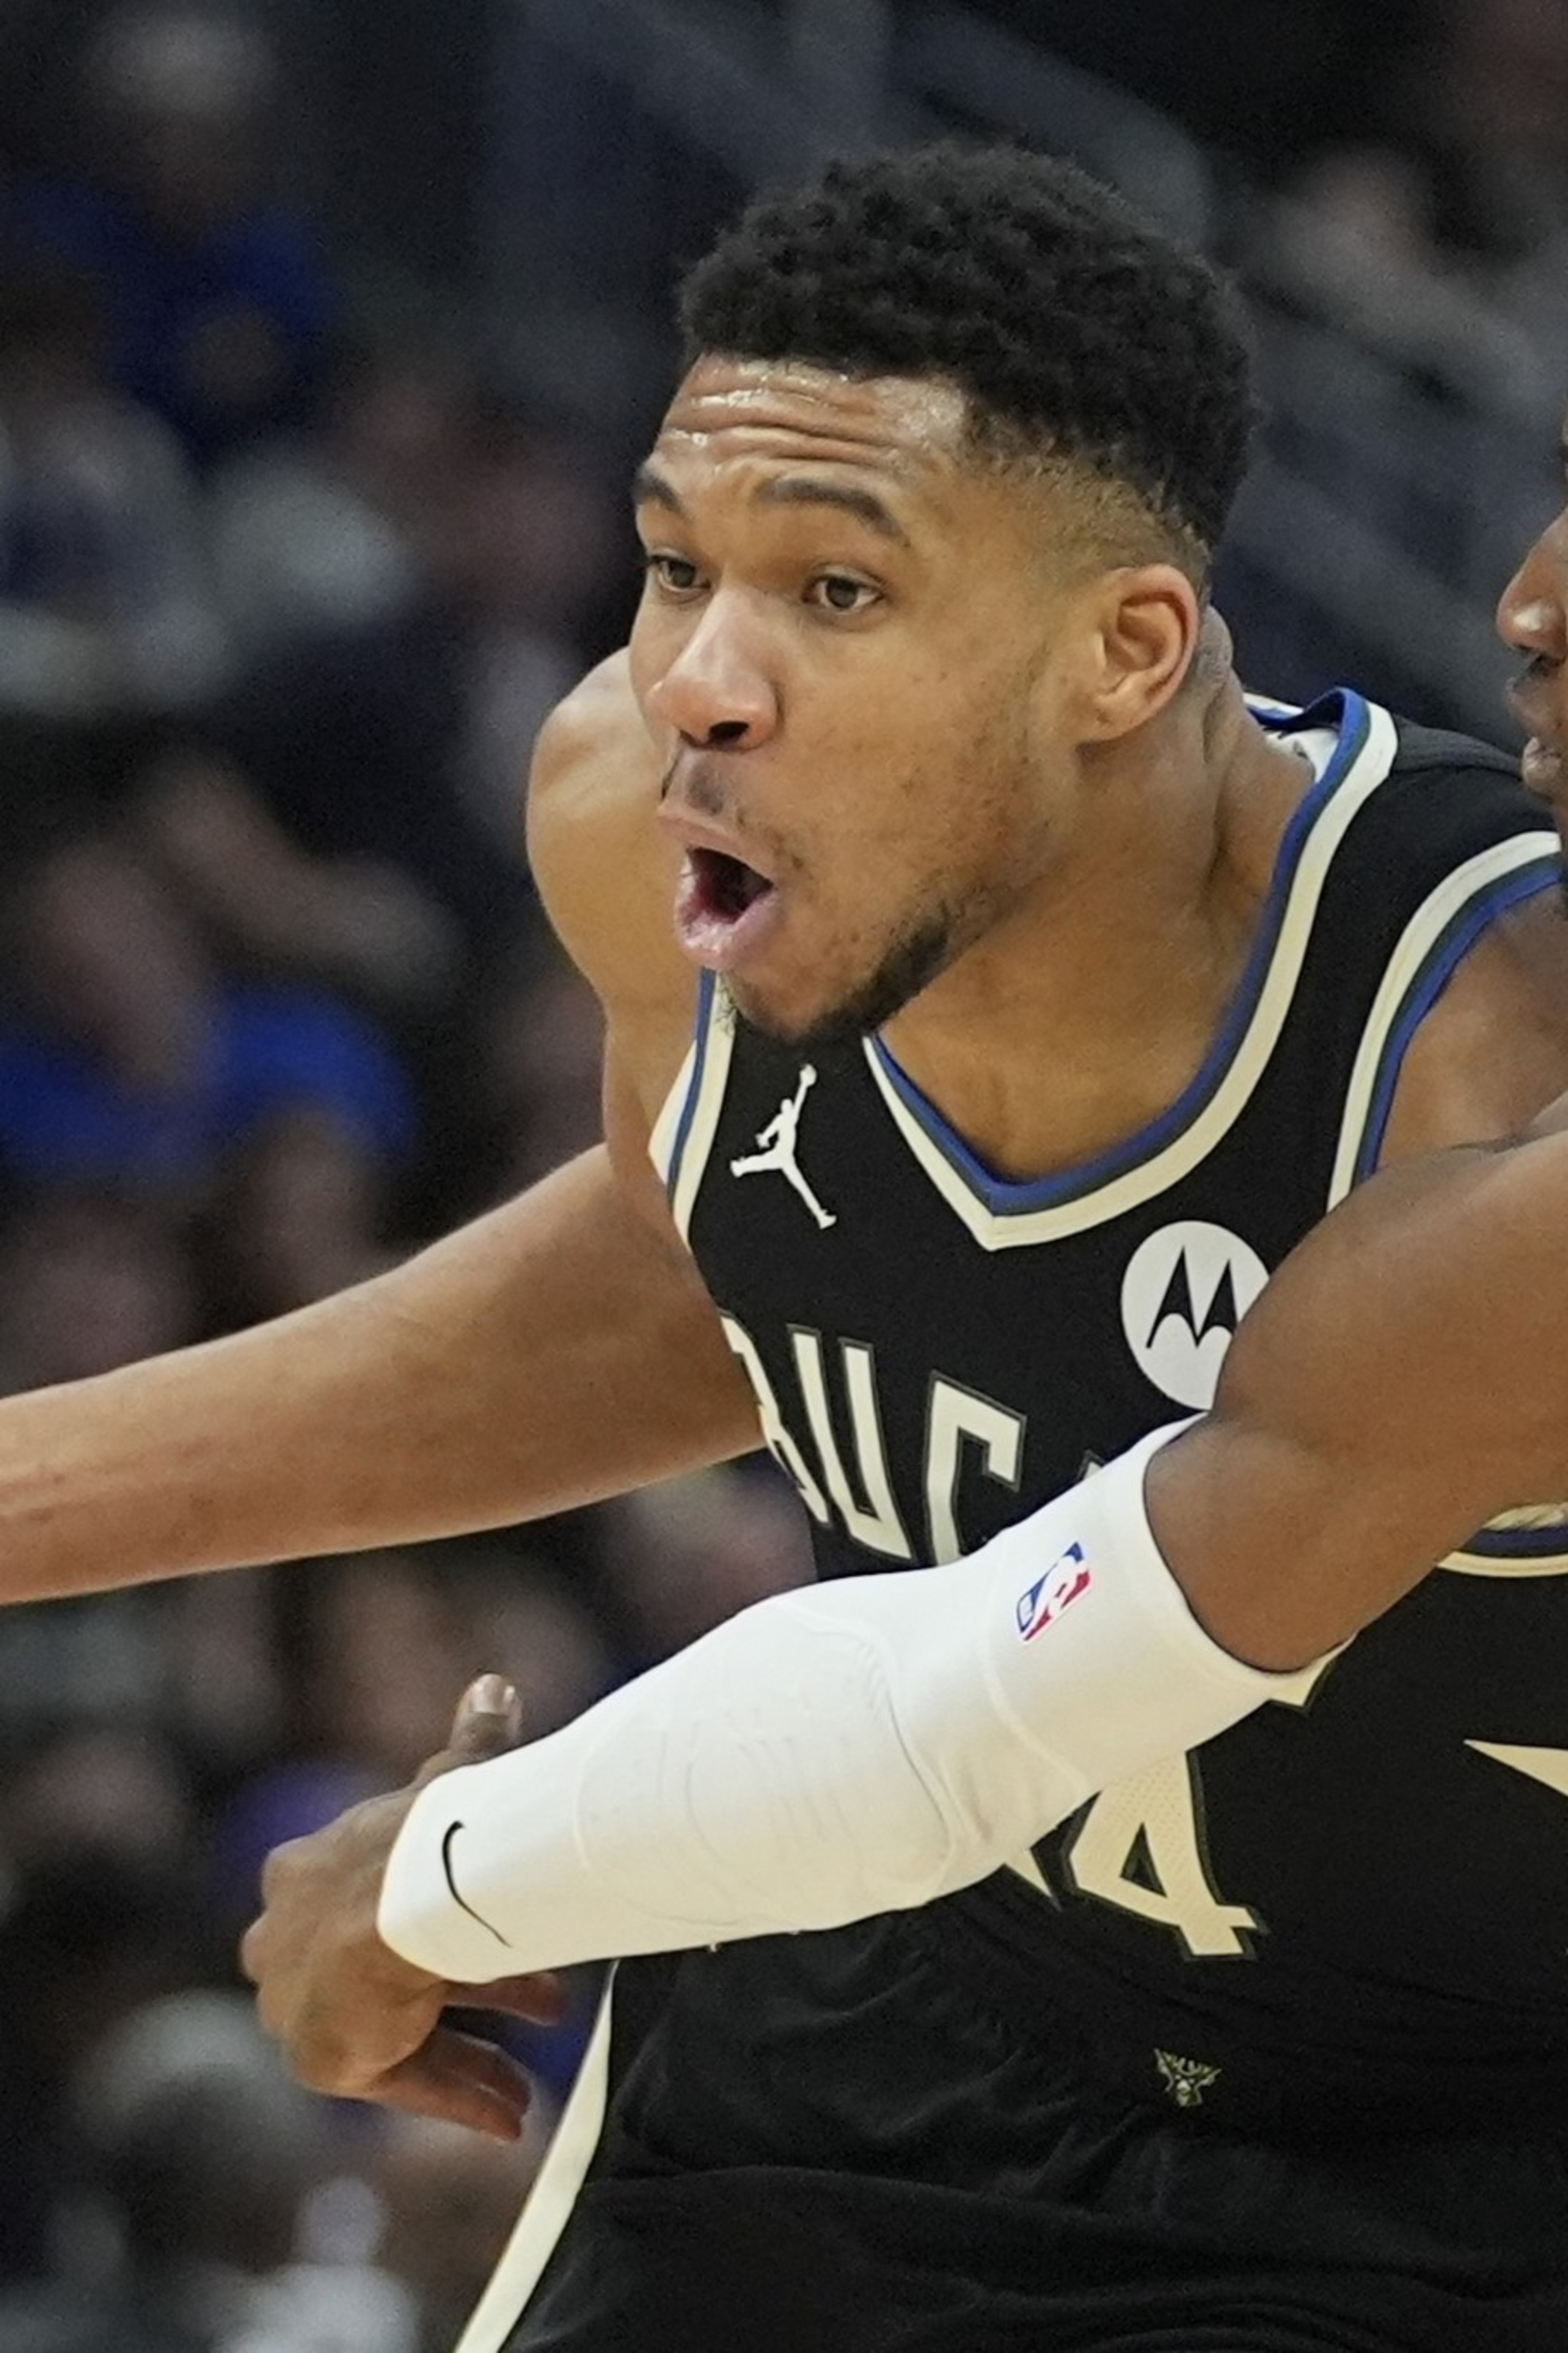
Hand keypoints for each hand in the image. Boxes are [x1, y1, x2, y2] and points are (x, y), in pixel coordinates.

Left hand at [240, 1674, 565, 2139]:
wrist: (394, 1905)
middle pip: (383, 1975)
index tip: (484, 1927)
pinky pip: (401, 2079)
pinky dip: (455, 2095)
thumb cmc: (424, 1834)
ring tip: (529, 2083)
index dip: (434, 1915)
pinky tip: (510, 2114)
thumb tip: (496, 1686)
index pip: (361, 1898)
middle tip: (547, 2001)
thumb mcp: (454, 1777)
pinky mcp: (322, 2059)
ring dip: (469, 2053)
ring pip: (400, 2034)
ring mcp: (300, 2006)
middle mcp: (288, 1942)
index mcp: (304, 1870)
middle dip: (465, 1988)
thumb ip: (474, 1739)